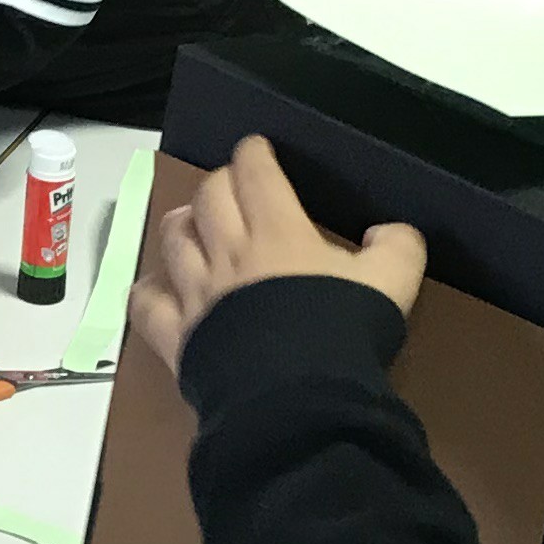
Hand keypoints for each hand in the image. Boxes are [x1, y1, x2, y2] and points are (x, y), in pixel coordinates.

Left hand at [128, 136, 426, 370]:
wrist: (296, 396)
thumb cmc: (342, 332)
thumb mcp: (392, 281)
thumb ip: (397, 246)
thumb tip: (389, 231)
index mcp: (278, 232)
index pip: (256, 174)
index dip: (254, 153)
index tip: (255, 147)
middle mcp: (229, 252)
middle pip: (209, 197)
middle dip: (220, 182)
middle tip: (231, 187)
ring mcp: (197, 293)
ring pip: (173, 238)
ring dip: (182, 223)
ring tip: (191, 223)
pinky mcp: (177, 335)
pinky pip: (146, 302)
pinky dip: (149, 289)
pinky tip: (158, 287)